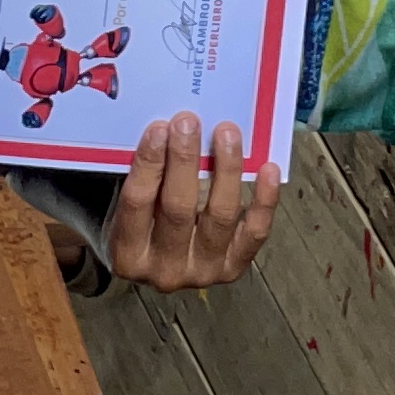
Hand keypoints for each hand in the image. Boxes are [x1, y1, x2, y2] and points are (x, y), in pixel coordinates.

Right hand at [106, 114, 280, 291]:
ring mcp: (202, 272)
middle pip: (178, 208)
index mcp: (127, 255)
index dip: (149, 163)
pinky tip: (266, 169)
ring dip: (226, 170)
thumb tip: (168, 130)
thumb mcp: (129, 207)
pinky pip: (254, 233)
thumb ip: (145, 178)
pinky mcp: (233, 268)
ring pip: (220, 216)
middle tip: (189, 122)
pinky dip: (263, 200)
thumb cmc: (143, 225)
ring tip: (227, 134)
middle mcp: (164, 270)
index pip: (137, 203)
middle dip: (184, 160)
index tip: (159, 128)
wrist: (161, 264)